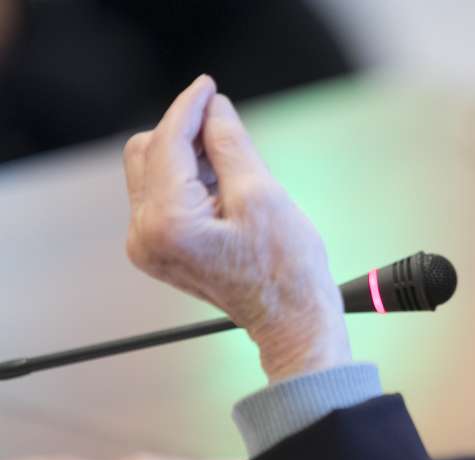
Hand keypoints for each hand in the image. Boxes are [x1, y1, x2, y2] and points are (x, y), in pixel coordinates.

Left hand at [123, 75, 351, 382]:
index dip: (189, 108)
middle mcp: (145, 235)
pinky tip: (223, 190)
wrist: (291, 321)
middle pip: (147, 153)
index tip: (208, 86)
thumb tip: (213, 109)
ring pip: (152, 172)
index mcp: (168, 223)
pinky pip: (162, 196)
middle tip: (229, 133)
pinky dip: (188, 181)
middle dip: (186, 134)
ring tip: (235, 173)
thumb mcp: (262, 194)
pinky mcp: (158, 249)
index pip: (167, 143)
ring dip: (188, 157)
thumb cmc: (286, 269)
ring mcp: (147, 245)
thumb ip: (230, 144)